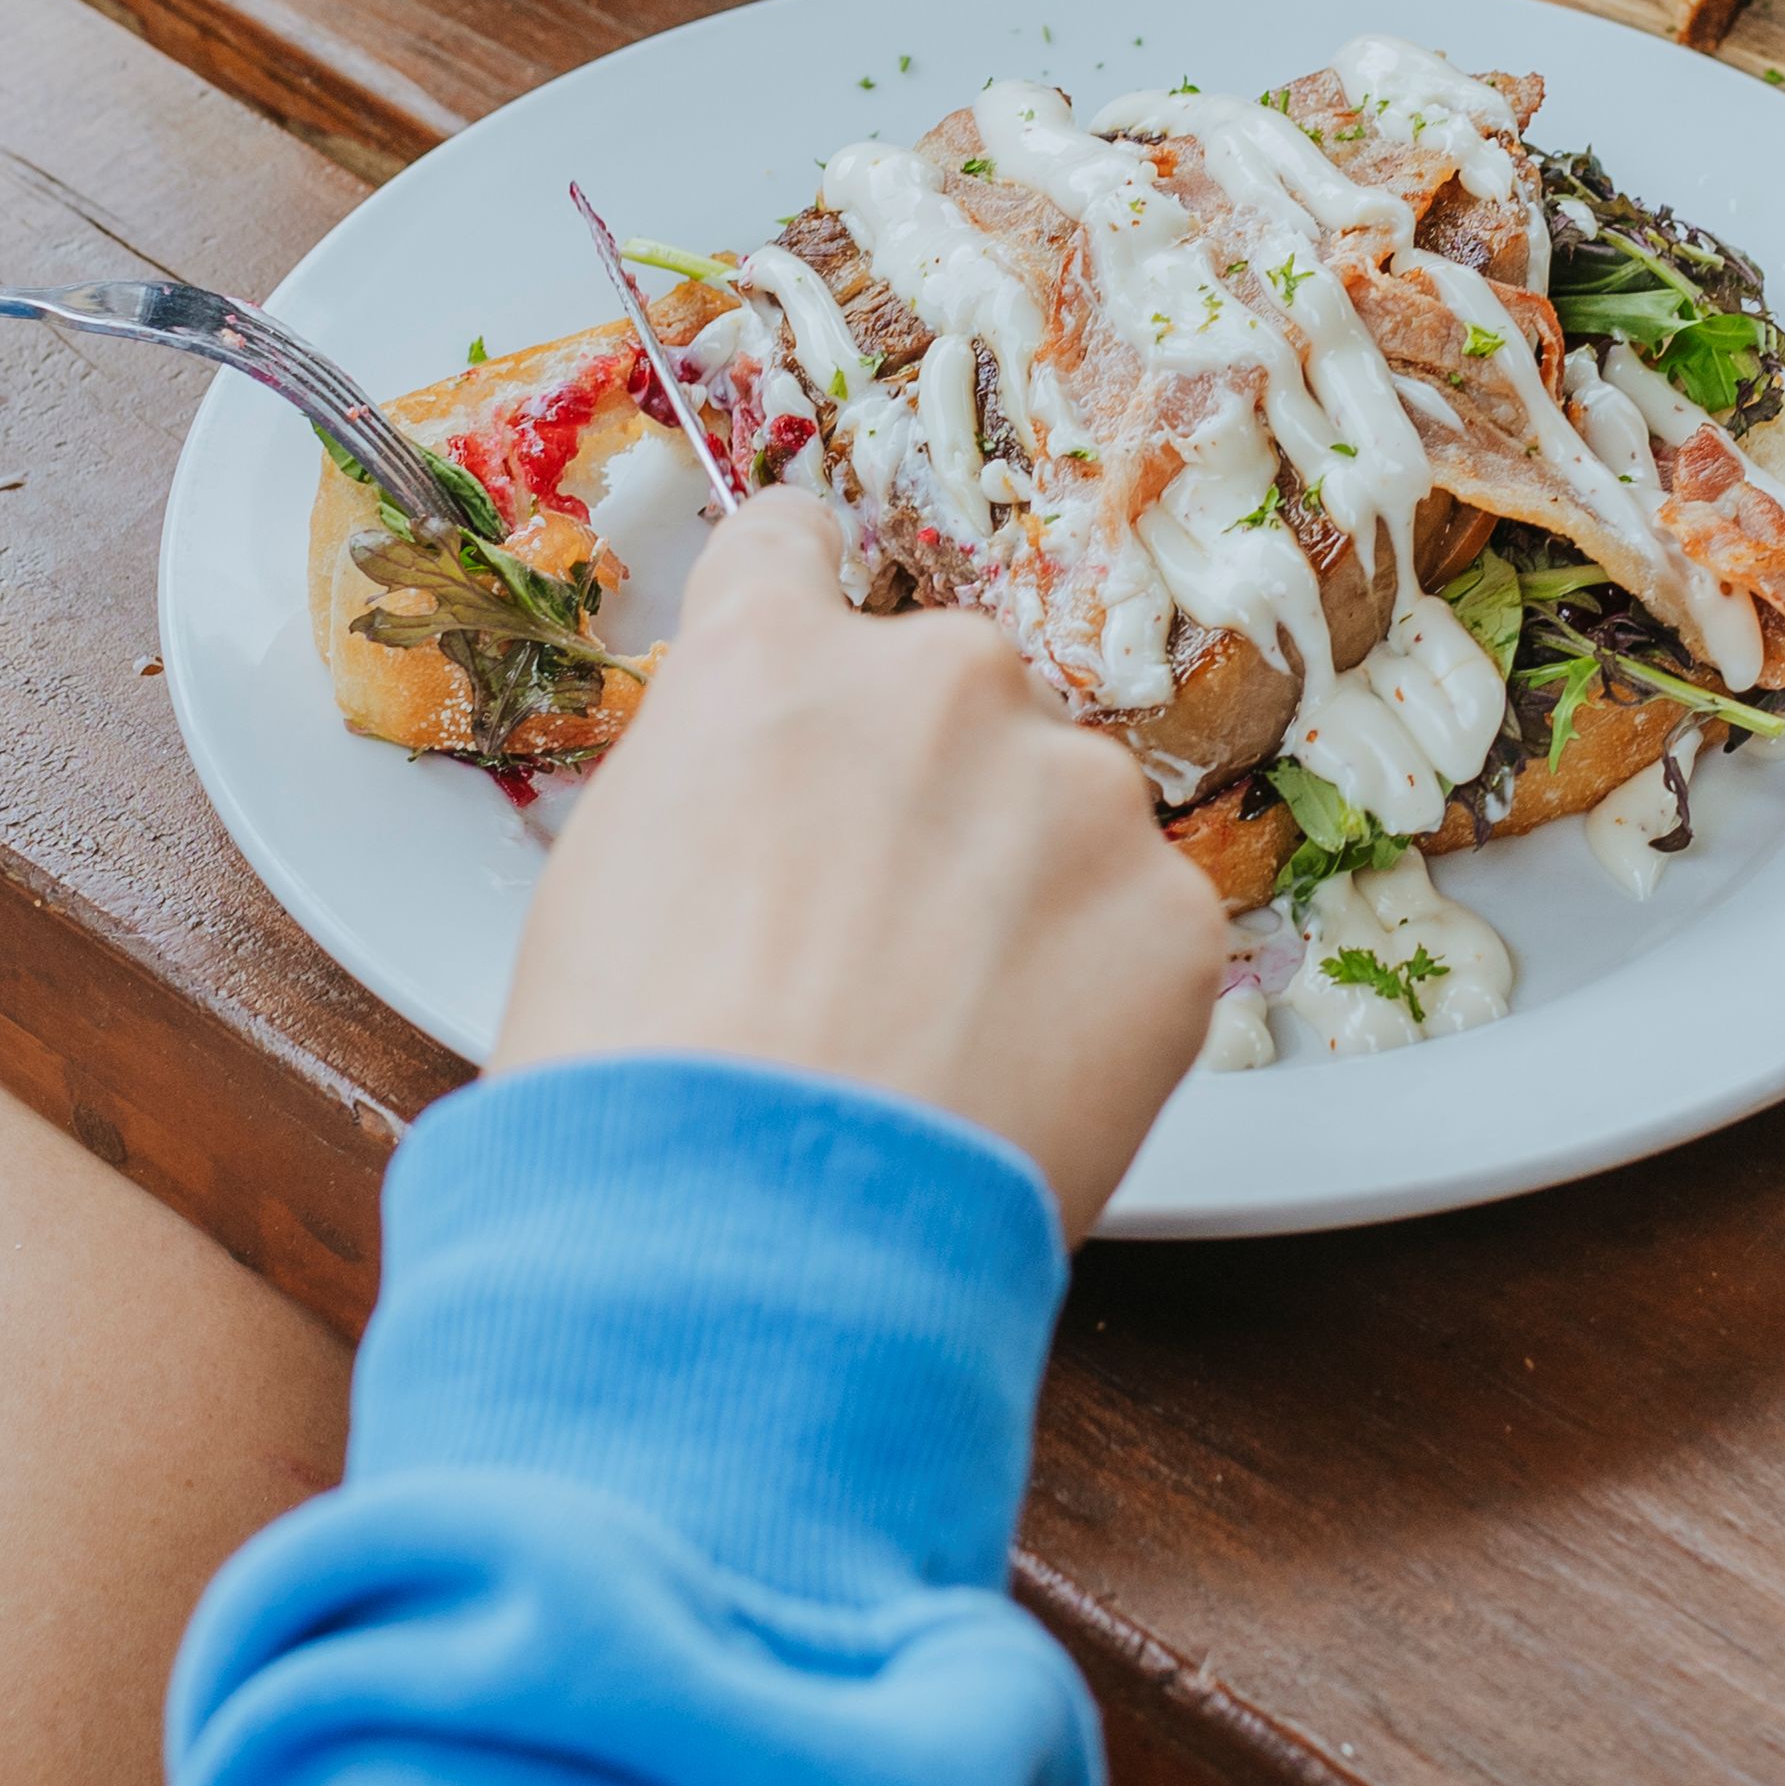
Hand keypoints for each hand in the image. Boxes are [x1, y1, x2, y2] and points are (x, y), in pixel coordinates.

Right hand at [498, 498, 1226, 1237]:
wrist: (741, 1237)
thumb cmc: (631, 1083)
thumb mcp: (610, 879)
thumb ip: (720, 794)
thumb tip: (771, 823)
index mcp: (771, 657)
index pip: (797, 548)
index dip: (802, 624)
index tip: (822, 678)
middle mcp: (938, 682)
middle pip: (954, 703)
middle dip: (931, 801)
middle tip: (878, 951)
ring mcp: (1072, 792)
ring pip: (1063, 820)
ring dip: (1025, 900)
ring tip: (949, 1047)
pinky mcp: (1173, 914)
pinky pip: (1145, 934)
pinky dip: (1101, 1002)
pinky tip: (1019, 1087)